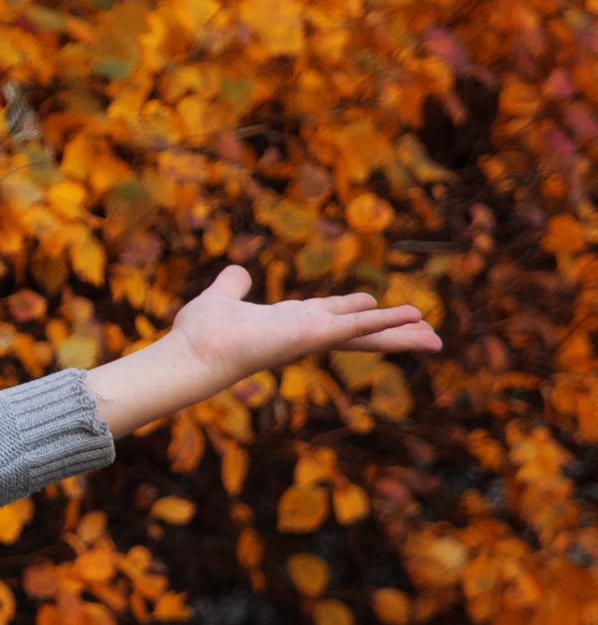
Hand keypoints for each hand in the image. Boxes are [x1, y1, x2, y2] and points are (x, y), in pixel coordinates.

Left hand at [166, 263, 441, 383]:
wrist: (191, 352)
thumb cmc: (200, 333)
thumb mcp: (221, 297)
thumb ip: (233, 285)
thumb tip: (237, 272)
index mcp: (287, 321)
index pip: (330, 314)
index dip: (353, 309)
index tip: (374, 303)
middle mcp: (305, 332)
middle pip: (357, 331)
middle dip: (390, 331)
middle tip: (424, 332)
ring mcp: (312, 337)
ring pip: (365, 335)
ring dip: (400, 334)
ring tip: (434, 337)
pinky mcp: (313, 337)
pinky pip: (356, 328)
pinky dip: (385, 323)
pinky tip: (413, 320)